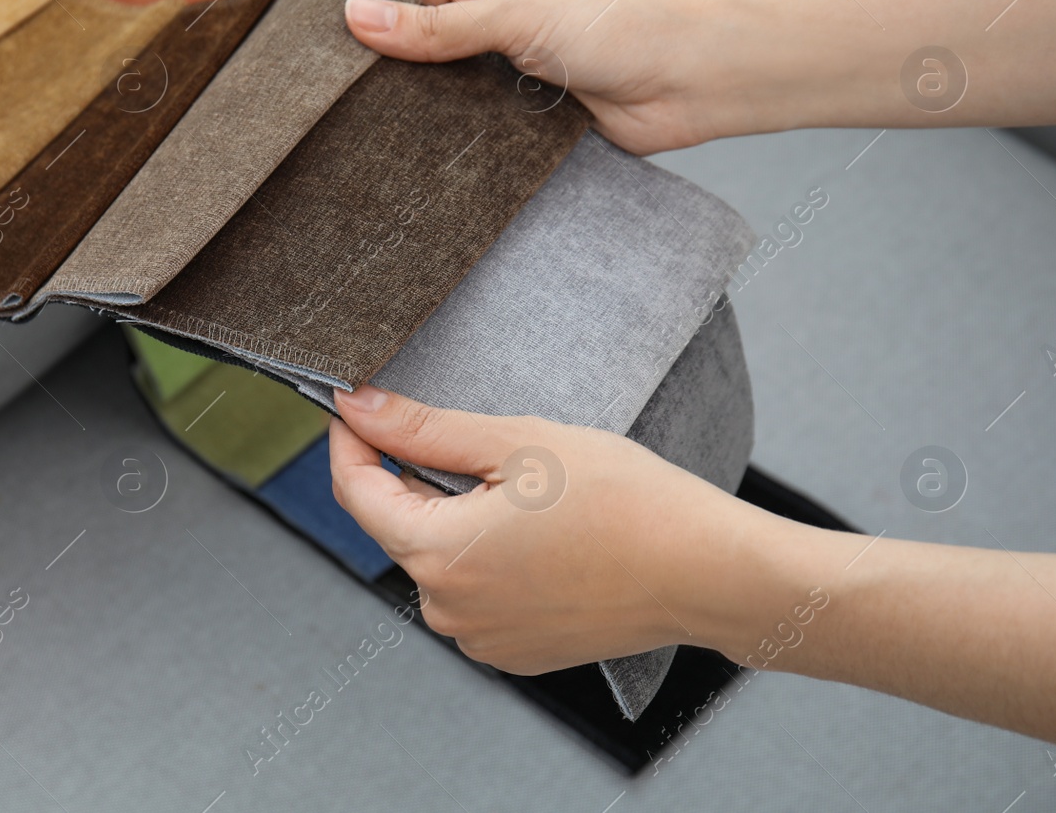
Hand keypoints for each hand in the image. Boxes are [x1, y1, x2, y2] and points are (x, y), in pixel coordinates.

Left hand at [328, 385, 777, 673]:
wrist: (704, 571)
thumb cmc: (624, 502)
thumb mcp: (516, 444)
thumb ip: (423, 428)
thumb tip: (356, 406)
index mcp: (439, 556)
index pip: (355, 490)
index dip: (351, 438)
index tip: (361, 402)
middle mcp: (447, 610)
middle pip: (398, 524)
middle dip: (418, 476)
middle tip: (479, 440)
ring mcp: (480, 639)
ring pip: (438, 558)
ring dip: (457, 517)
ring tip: (527, 491)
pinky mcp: (513, 652)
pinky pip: (474, 592)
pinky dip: (488, 556)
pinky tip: (541, 533)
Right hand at [346, 0, 1055, 144]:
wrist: (696, 82)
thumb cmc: (623, 24)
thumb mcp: (517, 14)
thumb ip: (437, 27)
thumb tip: (356, 18)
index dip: (363, 11)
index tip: (312, 46)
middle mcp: (497, 16)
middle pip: (418, 41)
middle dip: (382, 69)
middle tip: (325, 104)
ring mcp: (509, 69)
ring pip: (442, 90)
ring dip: (415, 111)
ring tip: (357, 137)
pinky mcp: (524, 118)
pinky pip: (472, 128)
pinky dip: (448, 142)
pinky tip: (411, 162)